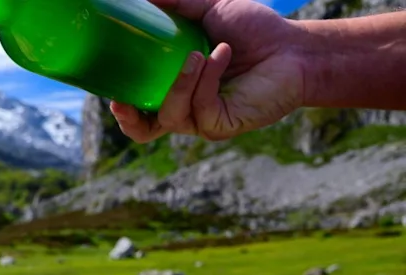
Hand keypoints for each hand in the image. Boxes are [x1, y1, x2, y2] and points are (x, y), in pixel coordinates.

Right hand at [110, 0, 307, 142]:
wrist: (294, 47)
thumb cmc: (253, 32)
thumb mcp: (207, 10)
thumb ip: (175, 4)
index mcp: (174, 91)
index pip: (139, 112)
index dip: (121, 110)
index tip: (111, 94)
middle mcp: (186, 110)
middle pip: (144, 132)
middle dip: (129, 120)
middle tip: (122, 101)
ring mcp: (203, 120)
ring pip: (171, 115)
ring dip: (179, 83)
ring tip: (197, 53)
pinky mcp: (223, 124)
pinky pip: (201, 107)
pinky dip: (207, 78)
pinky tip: (221, 54)